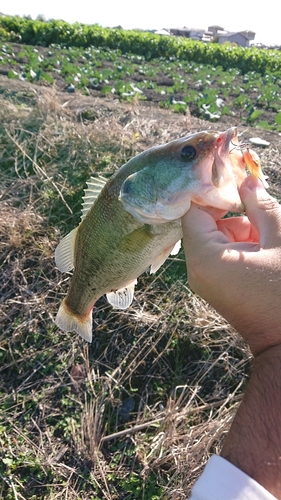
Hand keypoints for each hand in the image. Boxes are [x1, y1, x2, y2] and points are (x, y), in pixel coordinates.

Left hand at [181, 175, 280, 355]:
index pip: (193, 210)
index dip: (211, 191)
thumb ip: (262, 206)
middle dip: (234, 211)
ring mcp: (205, 279)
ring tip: (268, 239)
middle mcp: (197, 268)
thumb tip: (247, 180)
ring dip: (242, 228)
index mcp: (205, 256)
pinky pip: (222, 253)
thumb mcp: (279, 241)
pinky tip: (264, 249)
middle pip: (205, 222)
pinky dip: (241, 244)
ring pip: (217, 237)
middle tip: (260, 206)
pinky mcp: (216, 285)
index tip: (233, 178)